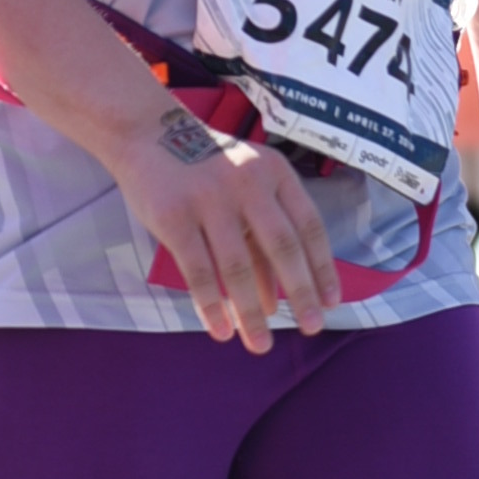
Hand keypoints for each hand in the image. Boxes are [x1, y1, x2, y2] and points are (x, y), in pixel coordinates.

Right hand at [115, 99, 339, 349]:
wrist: (147, 133)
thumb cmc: (206, 170)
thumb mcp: (245, 185)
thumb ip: (263, 233)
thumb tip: (281, 300)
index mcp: (274, 172)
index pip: (309, 226)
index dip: (323, 267)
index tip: (331, 303)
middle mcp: (248, 182)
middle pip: (282, 247)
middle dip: (300, 293)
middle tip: (312, 328)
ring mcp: (210, 198)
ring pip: (239, 268)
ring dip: (253, 313)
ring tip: (261, 345)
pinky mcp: (174, 216)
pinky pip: (199, 271)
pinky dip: (212, 306)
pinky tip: (222, 331)